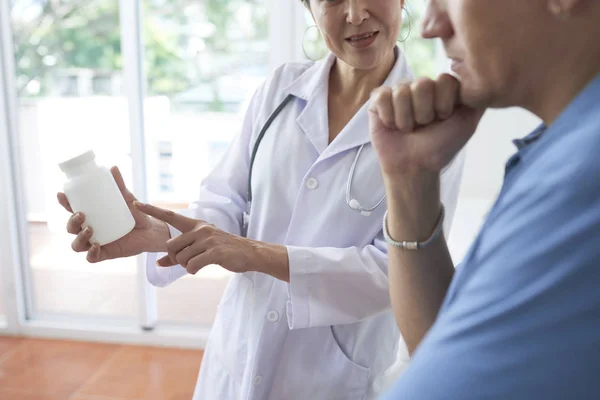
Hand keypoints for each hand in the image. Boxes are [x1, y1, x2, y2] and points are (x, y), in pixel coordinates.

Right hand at [57, 166, 170, 262]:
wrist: (150, 230)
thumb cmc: (135, 213)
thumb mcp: (127, 198)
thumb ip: (120, 185)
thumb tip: (113, 167)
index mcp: (91, 215)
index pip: (72, 209)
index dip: (64, 203)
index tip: (62, 194)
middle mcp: (89, 230)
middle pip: (71, 228)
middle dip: (71, 221)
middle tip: (82, 214)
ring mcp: (95, 242)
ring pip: (77, 244)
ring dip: (79, 237)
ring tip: (90, 229)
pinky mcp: (104, 253)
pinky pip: (91, 258)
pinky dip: (91, 253)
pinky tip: (97, 245)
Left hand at [135, 202, 288, 279]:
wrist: (250, 253)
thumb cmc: (224, 250)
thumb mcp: (202, 248)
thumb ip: (180, 254)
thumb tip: (159, 263)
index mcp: (196, 225)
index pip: (170, 216)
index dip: (152, 210)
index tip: (136, 204)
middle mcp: (200, 229)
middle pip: (171, 246)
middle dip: (175, 258)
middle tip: (188, 260)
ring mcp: (208, 240)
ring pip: (181, 258)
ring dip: (187, 266)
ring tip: (200, 262)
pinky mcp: (214, 252)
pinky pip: (192, 265)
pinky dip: (194, 270)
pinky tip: (202, 267)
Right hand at [369, 74, 484, 177]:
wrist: (414, 166)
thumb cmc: (440, 147)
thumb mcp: (467, 123)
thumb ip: (478, 99)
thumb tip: (489, 78)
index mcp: (441, 88)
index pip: (444, 80)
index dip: (444, 104)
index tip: (443, 119)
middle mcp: (420, 86)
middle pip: (422, 84)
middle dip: (424, 112)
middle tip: (423, 126)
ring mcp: (398, 91)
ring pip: (402, 92)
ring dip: (406, 119)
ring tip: (408, 129)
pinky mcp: (378, 100)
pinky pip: (382, 97)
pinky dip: (389, 116)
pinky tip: (393, 125)